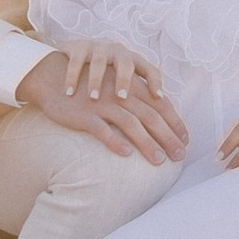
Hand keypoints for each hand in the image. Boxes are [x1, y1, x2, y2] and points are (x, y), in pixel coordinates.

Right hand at [15, 43, 188, 164]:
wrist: (52, 77)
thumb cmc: (88, 87)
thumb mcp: (115, 86)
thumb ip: (136, 98)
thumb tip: (157, 118)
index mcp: (131, 85)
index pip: (160, 104)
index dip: (174, 122)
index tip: (186, 140)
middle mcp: (120, 93)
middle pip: (150, 116)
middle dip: (168, 137)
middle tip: (179, 156)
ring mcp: (102, 104)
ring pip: (130, 124)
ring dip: (147, 143)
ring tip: (158, 161)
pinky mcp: (85, 114)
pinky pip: (102, 129)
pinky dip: (115, 141)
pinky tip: (126, 153)